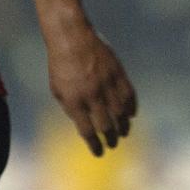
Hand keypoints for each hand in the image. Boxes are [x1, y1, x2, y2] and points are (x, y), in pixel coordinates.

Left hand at [46, 25, 136, 155]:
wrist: (71, 36)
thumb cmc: (60, 64)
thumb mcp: (57, 89)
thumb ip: (71, 108)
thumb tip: (85, 124)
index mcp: (74, 101)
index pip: (88, 131)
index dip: (95, 145)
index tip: (99, 152)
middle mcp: (92, 94)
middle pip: (106, 125)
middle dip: (111, 138)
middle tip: (113, 144)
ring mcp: (106, 83)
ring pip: (120, 112)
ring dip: (123, 126)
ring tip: (124, 132)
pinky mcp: (117, 72)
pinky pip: (129, 94)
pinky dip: (131, 107)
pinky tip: (130, 115)